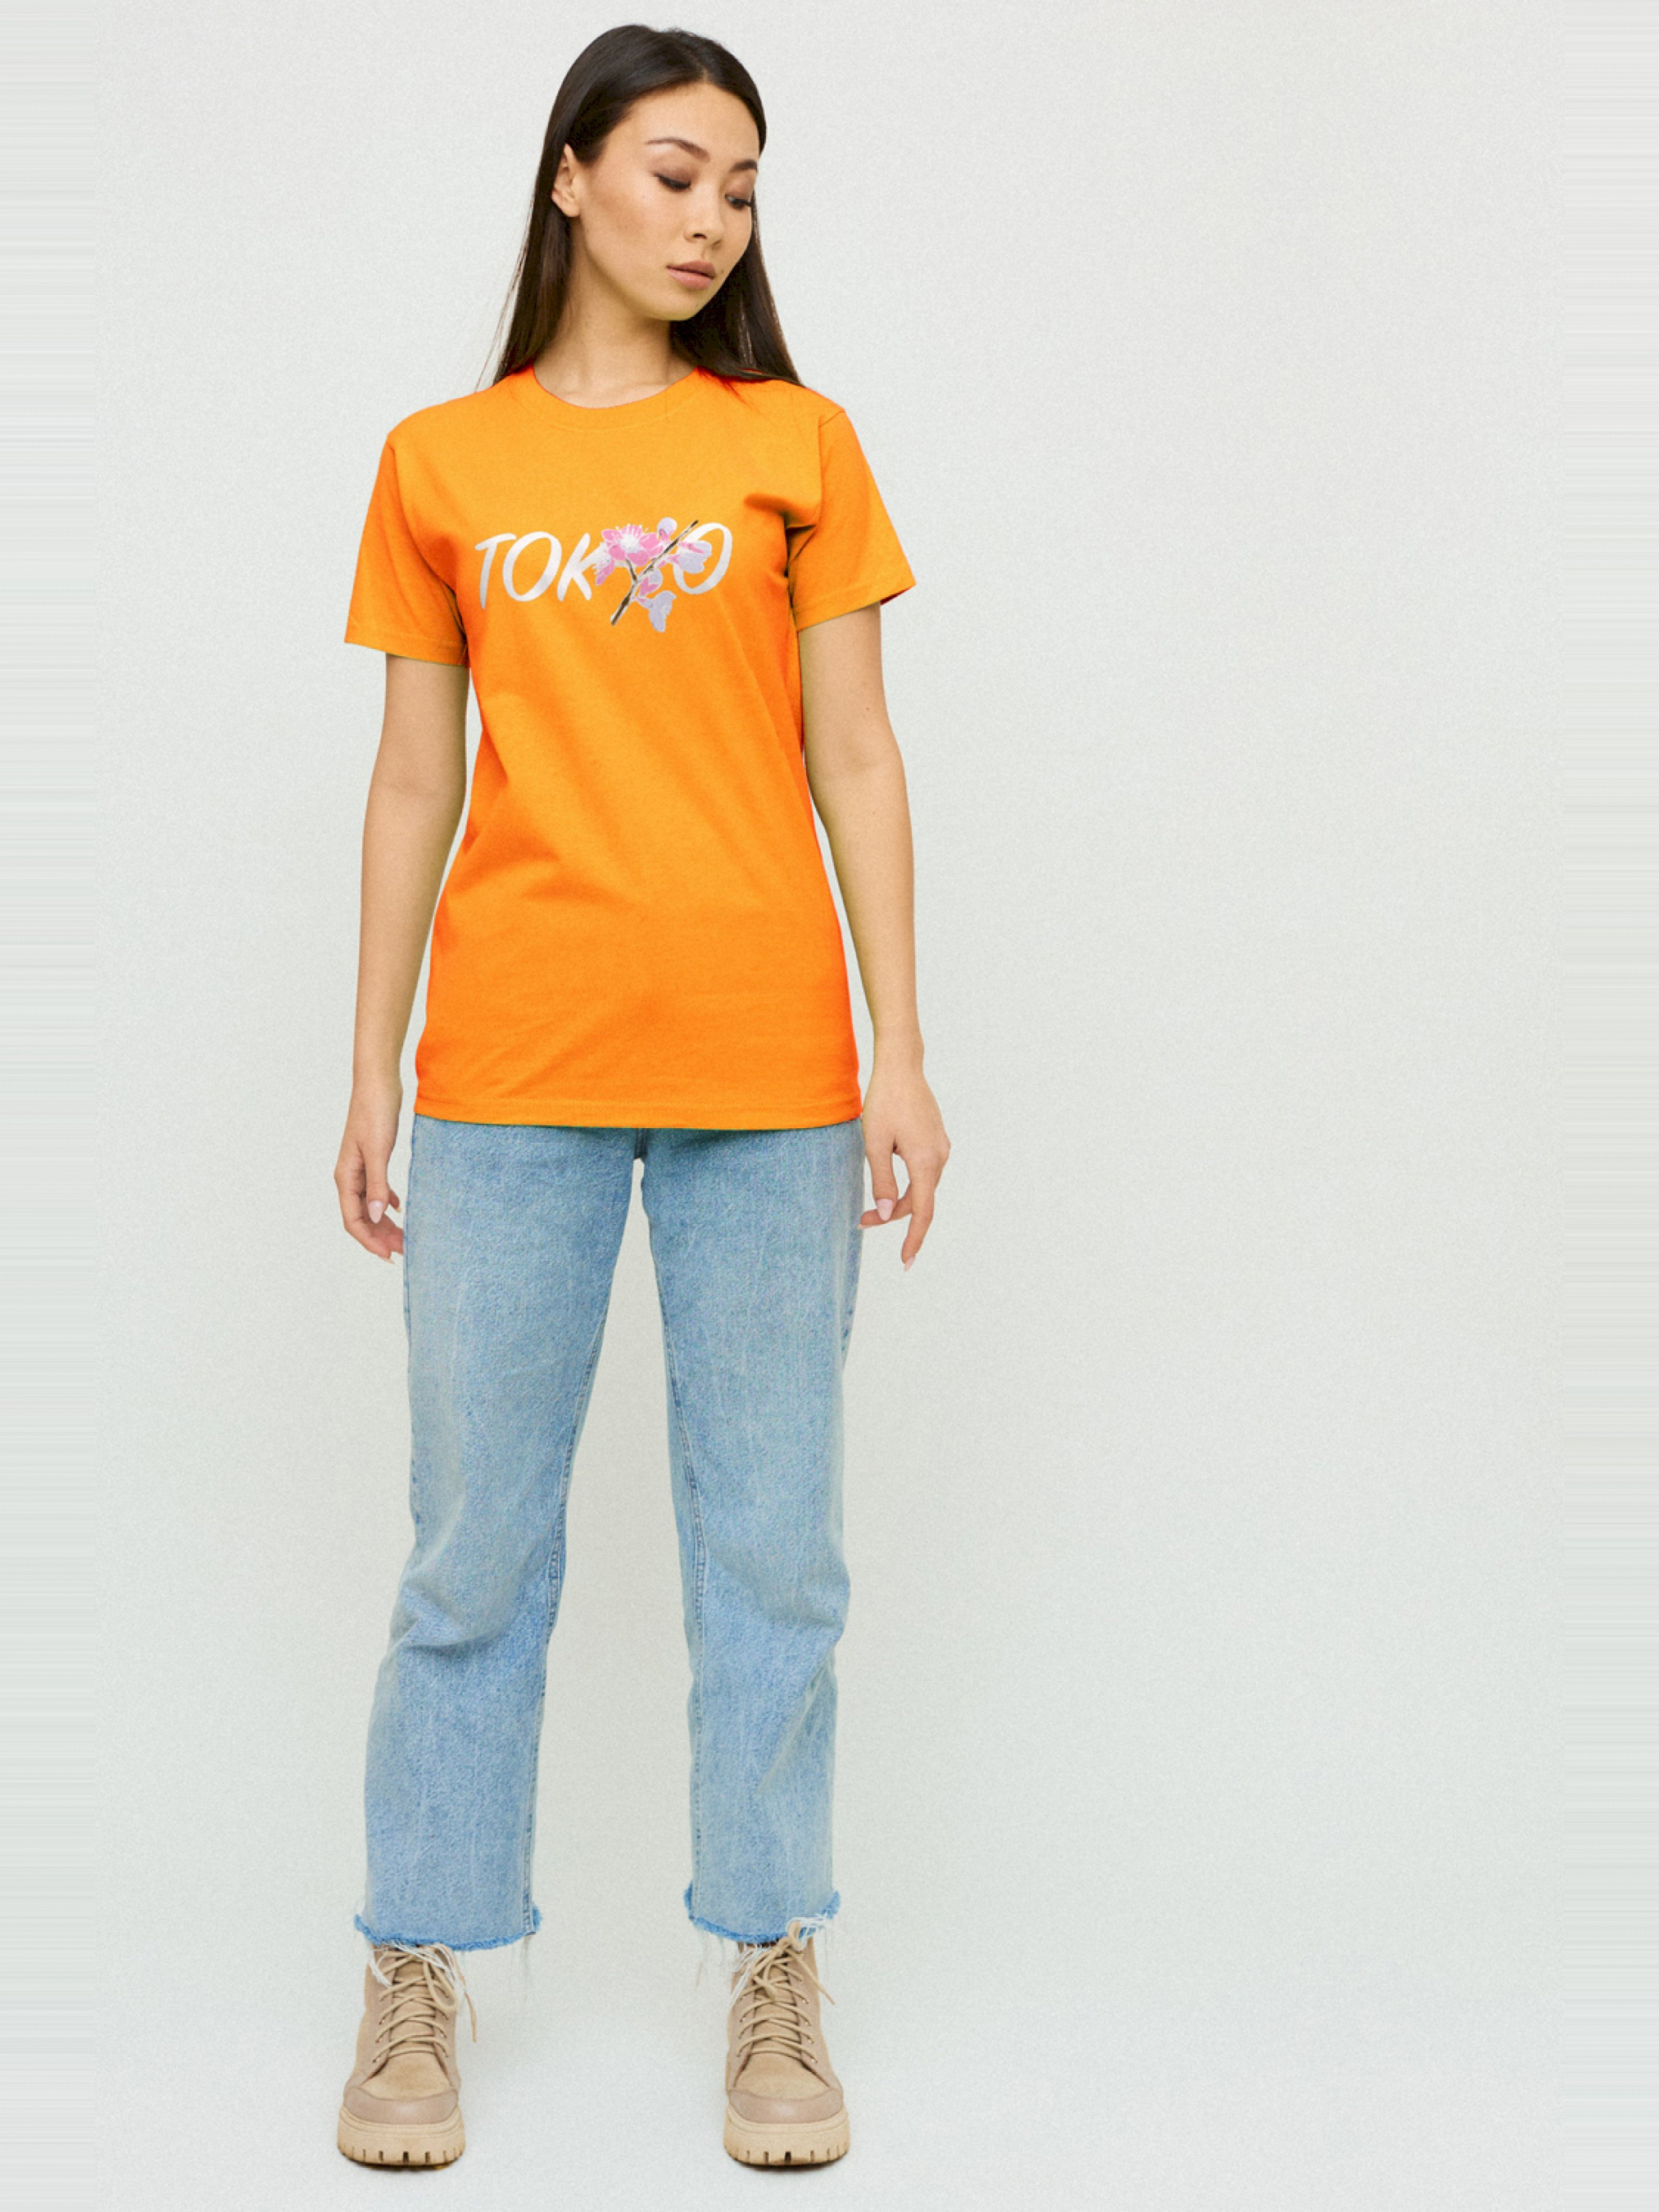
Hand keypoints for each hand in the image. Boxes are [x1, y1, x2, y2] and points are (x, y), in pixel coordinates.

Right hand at [336, 1075, 403, 1260]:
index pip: (353, 1220)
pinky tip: (400, 1208)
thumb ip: (377, 1184)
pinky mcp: (372, 1158)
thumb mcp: (379, 1150)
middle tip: (404, 1251)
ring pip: (369, 1205)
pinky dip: (387, 1201)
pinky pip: (376, 1189)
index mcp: (346, 1176)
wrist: (377, 1082)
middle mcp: (349, 1175)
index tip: (389, 1256)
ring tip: (404, 1236)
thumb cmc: (375, 1111)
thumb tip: (375, 1216)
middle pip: (361, 1217)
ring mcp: (360, 1167)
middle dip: (380, 1237)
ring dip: (384, 1223)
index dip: (370, 1241)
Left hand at [860, 1056, 950, 1268]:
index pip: (922, 1212)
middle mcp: (939, 1157)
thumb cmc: (884, 1102)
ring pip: (922, 1187)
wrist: (901, 1067)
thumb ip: (882, 1182)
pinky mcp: (937, 1139)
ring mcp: (941, 1147)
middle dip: (893, 1216)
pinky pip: (924, 1171)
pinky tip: (889, 1179)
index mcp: (925, 1161)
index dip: (913, 1239)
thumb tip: (889, 1213)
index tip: (906, 1262)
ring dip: (899, 1200)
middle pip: (919, 1201)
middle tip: (861, 1220)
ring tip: (871, 1205)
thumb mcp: (874, 1144)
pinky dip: (908, 1184)